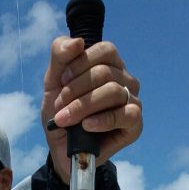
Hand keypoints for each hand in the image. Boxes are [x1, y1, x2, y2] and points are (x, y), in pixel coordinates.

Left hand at [41, 37, 141, 182]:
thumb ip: (60, 55)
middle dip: (76, 90)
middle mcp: (125, 80)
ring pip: (113, 92)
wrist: (61, 147)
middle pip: (105, 73)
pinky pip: (125, 115)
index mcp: (110, 64)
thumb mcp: (53, 82)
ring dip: (83, 106)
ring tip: (65, 120)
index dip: (81, 63)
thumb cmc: (61, 112)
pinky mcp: (134, 124)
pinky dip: (103, 120)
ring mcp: (132, 101)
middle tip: (59, 107)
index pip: (105, 50)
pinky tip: (87, 126)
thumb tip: (78, 42)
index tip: (61, 81)